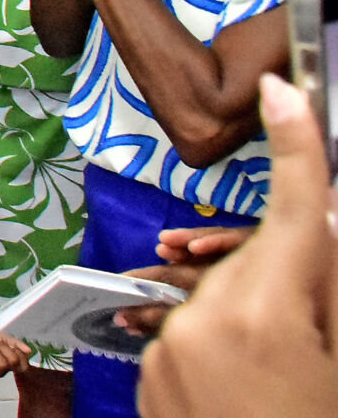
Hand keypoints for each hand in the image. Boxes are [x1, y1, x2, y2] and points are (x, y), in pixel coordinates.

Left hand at [0, 328, 31, 379]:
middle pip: (15, 362)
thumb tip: (29, 351)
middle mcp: (3, 368)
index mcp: (8, 360)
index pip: (24, 364)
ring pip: (5, 364)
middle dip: (4, 348)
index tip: (11, 344)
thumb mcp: (0, 337)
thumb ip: (15, 343)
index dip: (20, 353)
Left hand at [137, 75, 337, 417]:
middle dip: (292, 273)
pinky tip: (258, 390)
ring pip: (224, 299)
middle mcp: (202, 327)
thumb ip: (327, 276)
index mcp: (265, 316)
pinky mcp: (151, 382)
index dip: (297, 148)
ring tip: (291, 377)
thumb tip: (320, 218)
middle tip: (321, 330)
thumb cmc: (318, 416)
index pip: (289, 211)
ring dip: (258, 315)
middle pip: (258, 261)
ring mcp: (167, 357)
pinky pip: (195, 337)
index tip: (284, 87)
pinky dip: (226, 345)